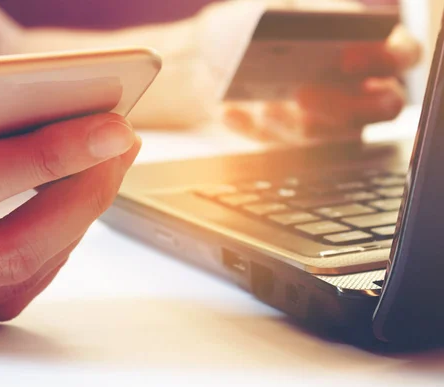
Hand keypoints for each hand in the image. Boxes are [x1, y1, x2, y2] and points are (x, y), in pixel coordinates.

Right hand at [0, 63, 139, 333]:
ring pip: (18, 278)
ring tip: (105, 163)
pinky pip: (7, 291)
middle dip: (83, 193)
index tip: (108, 123)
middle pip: (11, 250)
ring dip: (76, 219)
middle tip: (122, 141)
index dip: (44, 154)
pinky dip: (51, 245)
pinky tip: (68, 202)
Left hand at [192, 1, 420, 141]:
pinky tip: (231, 111)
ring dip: (288, 118)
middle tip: (302, 92)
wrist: (213, 57)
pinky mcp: (292, 144)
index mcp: (367, 47)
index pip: (403, 55)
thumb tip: (300, 21)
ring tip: (261, 102)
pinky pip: (275, 144)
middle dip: (340, 103)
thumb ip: (300, 15)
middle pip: (378, 108)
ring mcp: (327, 122)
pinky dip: (251, 127)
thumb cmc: (256, 26)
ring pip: (322, 133)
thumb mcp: (275, 8)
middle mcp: (357, 90)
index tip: (347, 58)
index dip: (386, 59)